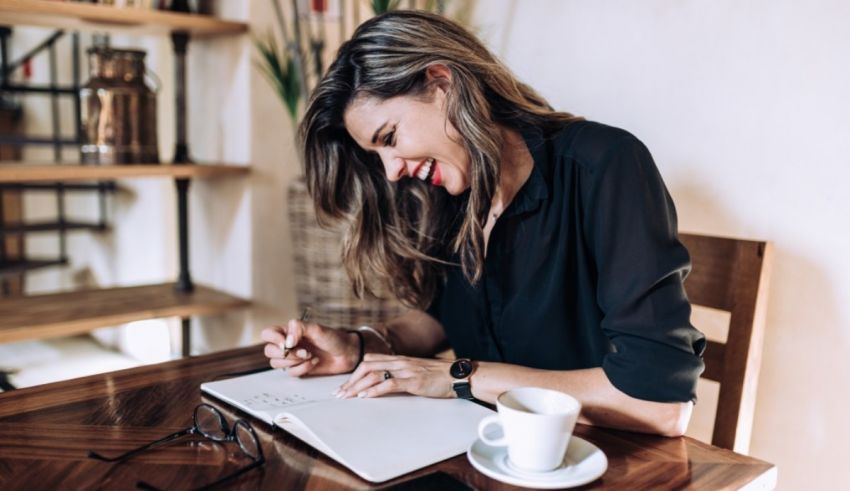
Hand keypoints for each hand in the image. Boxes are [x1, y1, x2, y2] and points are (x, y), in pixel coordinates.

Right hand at [261, 319, 358, 376]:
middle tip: (304, 352)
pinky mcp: (299, 369)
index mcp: (289, 331)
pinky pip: (290, 373)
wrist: (347, 353)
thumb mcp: (317, 328)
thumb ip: (299, 328)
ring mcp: (293, 358)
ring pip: (277, 363)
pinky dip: (302, 369)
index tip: (286, 343)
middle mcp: (288, 344)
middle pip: (269, 351)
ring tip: (310, 355)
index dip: (273, 339)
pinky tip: (314, 362)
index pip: (268, 334)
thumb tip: (286, 341)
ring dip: (294, 361)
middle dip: (286, 354)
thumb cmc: (334, 338)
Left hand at [334, 354, 455, 398]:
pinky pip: (388, 383)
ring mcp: (406, 370)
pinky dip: (374, 390)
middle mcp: (400, 362)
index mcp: (399, 359)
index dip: (355, 373)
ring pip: (374, 374)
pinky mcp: (413, 381)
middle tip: (340, 393)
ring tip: (346, 397)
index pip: (370, 361)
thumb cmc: (439, 377)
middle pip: (367, 366)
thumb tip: (386, 384)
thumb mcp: (416, 373)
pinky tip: (365, 397)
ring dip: (357, 386)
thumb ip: (401, 375)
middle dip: (351, 380)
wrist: (457, 376)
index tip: (345, 386)